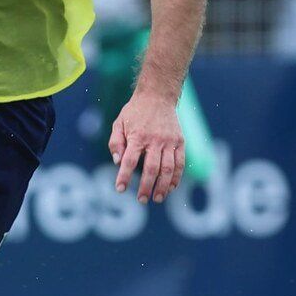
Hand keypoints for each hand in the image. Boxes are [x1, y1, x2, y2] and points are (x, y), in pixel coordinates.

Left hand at [110, 89, 185, 203]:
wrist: (158, 96)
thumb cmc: (135, 112)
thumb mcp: (119, 123)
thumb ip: (115, 143)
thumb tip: (117, 162)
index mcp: (137, 137)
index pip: (129, 161)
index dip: (124, 176)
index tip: (120, 189)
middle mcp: (155, 140)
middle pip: (151, 168)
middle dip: (146, 186)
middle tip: (141, 200)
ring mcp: (169, 141)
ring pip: (168, 168)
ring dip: (163, 186)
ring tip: (158, 198)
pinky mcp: (179, 141)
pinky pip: (180, 163)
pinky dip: (176, 177)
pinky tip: (171, 187)